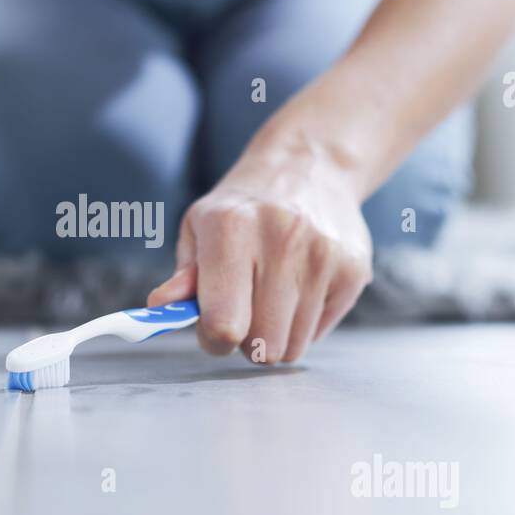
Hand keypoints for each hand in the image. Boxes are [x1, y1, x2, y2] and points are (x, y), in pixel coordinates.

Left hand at [147, 140, 372, 364]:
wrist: (310, 167)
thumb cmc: (243, 208)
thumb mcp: (200, 228)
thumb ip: (183, 275)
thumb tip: (161, 307)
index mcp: (231, 228)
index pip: (224, 322)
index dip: (213, 340)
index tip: (211, 329)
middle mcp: (282, 240)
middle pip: (262, 345)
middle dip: (246, 342)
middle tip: (243, 311)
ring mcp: (323, 256)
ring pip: (292, 347)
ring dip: (275, 334)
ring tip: (271, 295)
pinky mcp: (354, 270)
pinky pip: (318, 333)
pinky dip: (303, 323)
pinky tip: (298, 287)